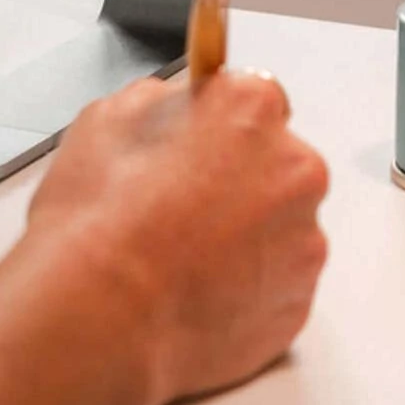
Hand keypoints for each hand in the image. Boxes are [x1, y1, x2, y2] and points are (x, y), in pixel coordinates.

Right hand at [24, 72, 329, 404]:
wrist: (104, 312)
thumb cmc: (102, 218)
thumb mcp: (108, 116)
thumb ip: (161, 102)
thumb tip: (177, 110)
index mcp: (250, 111)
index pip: (253, 92)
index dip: (216, 114)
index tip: (197, 129)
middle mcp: (293, 172)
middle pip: (275, 158)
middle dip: (236, 169)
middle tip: (177, 190)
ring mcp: (303, 243)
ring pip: (277, 221)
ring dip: (242, 226)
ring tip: (178, 243)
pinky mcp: (298, 304)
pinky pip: (276, 277)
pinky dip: (246, 276)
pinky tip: (193, 278)